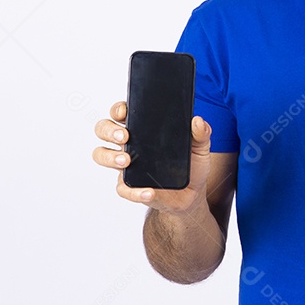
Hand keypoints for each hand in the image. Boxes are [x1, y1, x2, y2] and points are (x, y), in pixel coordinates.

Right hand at [92, 101, 212, 215]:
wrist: (192, 195)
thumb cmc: (191, 166)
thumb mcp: (200, 148)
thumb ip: (202, 134)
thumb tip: (198, 121)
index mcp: (144, 129)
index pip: (123, 112)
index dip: (118, 109)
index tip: (124, 111)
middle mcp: (131, 144)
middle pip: (104, 129)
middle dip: (109, 130)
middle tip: (124, 136)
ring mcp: (127, 165)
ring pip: (102, 155)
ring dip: (109, 157)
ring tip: (127, 160)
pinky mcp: (131, 187)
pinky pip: (123, 188)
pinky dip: (134, 191)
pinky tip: (149, 191)